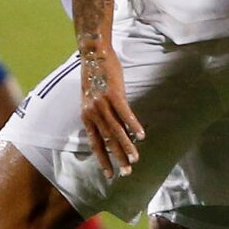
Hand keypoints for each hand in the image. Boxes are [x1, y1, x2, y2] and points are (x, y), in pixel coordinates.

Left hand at [80, 39, 145, 180]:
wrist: (93, 54)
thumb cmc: (94, 76)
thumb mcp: (91, 99)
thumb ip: (98, 115)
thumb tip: (110, 129)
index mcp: (86, 116)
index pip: (95, 144)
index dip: (103, 159)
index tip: (109, 175)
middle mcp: (93, 113)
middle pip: (107, 141)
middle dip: (117, 159)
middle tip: (126, 173)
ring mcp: (103, 104)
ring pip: (116, 131)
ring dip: (127, 146)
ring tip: (135, 159)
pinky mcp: (114, 95)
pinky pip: (125, 114)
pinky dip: (133, 126)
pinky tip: (141, 136)